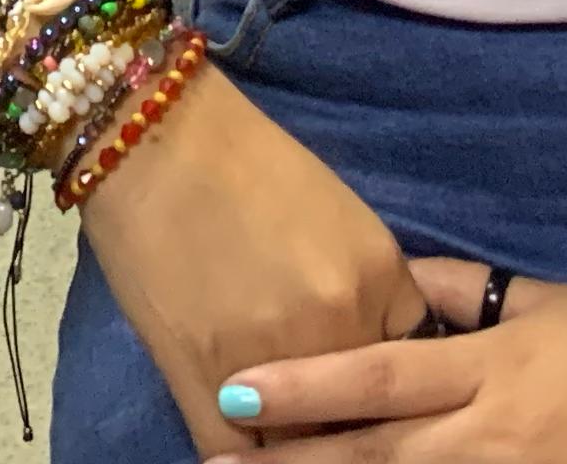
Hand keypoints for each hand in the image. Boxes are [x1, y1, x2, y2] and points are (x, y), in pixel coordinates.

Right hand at [71, 73, 429, 455]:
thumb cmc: (243, 159)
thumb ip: (366, 287)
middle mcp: (344, 326)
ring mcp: (277, 362)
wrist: (153, 136)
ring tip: (288, 428)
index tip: (380, 404)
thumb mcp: (339, 217)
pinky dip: (248, 459)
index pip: (413, 370)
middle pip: (366, 416)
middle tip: (333, 422)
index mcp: (383, 278)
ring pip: (308, 444)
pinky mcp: (207, 384)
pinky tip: (245, 447)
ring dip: (300, 439)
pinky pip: (244, 456)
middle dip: (350, 423)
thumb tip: (371, 345)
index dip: (392, 392)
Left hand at [215, 259, 566, 459]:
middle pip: (375, 455)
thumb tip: (393, 275)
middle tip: (218, 456)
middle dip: (293, 461)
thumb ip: (459, 291)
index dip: (308, 386)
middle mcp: (491, 436)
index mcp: (490, 369)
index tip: (241, 387)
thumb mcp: (539, 301)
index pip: (380, 376)